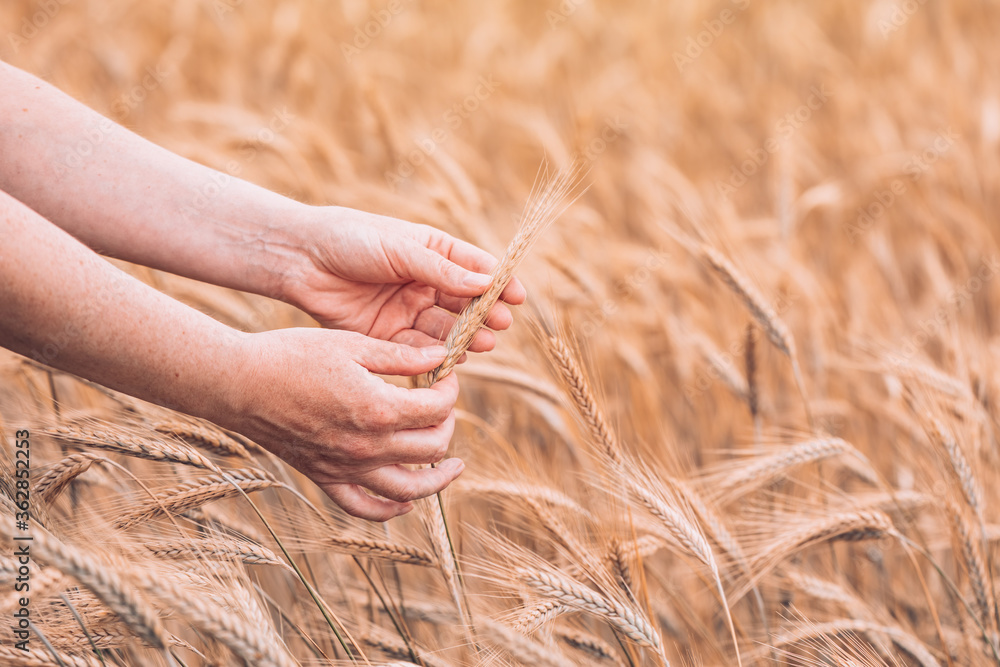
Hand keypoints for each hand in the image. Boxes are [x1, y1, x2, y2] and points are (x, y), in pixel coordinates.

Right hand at [227, 327, 463, 520]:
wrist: (237, 382)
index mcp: (378, 408)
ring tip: (454, 466)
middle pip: (431, 447)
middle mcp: (367, 446)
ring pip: (408, 489)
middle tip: (441, 405)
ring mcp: (346, 467)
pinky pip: (364, 507)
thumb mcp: (350, 344)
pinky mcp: (324, 477)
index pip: (436, 409)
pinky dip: (390, 511)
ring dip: (438, 480)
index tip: (445, 375)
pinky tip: (405, 503)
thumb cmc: (291, 355)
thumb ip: (400, 355)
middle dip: (447, 423)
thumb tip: (443, 358)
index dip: (450, 390)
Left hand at [280, 206, 526, 350]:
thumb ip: (441, 269)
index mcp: (433, 252)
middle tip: (500, 326)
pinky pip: (417, 349)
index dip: (498, 283)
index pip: (475, 269)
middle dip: (484, 316)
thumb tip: (487, 283)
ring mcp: (407, 310)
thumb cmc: (350, 239)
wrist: (301, 259)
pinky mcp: (387, 335)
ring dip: (465, 338)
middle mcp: (425, 283)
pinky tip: (449, 358)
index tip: (517, 297)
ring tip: (481, 344)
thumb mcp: (400, 248)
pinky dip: (435, 355)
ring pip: (445, 329)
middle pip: (465, 304)